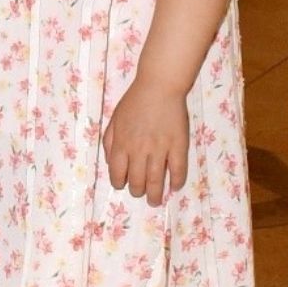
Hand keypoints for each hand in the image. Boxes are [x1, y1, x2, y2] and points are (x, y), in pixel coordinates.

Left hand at [103, 78, 189, 205]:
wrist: (159, 86)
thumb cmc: (135, 101)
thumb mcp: (114, 119)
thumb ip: (109, 141)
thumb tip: (109, 162)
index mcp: (121, 143)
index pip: (117, 173)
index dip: (119, 183)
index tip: (123, 185)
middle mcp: (139, 150)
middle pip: (137, 182)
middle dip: (137, 192)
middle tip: (141, 194)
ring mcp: (160, 149)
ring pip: (156, 181)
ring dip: (156, 195)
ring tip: (156, 200)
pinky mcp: (178, 146)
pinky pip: (178, 170)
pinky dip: (176, 182)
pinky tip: (175, 186)